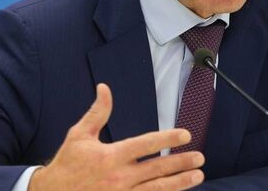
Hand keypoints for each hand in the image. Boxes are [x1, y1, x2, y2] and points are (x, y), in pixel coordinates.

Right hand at [28, 83, 204, 189]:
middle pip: (158, 169)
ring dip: (180, 183)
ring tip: (198, 176)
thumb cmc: (67, 164)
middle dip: (182, 163)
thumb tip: (105, 88)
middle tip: (200, 158)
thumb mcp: (79, 135)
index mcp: (111, 156)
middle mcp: (120, 177)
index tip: (186, 135)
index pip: (146, 145)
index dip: (168, 139)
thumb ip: (97, 112)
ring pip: (158, 189)